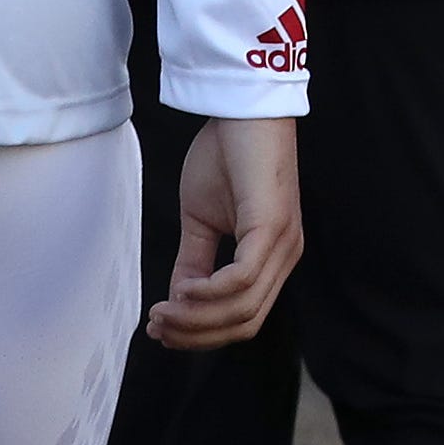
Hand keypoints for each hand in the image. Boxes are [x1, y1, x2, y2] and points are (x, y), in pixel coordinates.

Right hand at [147, 116, 303, 349]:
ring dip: (196, 319)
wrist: (241, 110)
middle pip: (244, 323)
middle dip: (196, 334)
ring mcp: (283, 243)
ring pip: (243, 309)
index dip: (201, 334)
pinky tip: (182, 288)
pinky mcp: (272, 227)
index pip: (243, 318)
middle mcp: (286, 256)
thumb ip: (193, 261)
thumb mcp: (201, 220)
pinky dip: (208, 293)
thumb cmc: (226, 156)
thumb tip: (176, 300)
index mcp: (272, 256)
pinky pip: (242, 279)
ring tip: (163, 311)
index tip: (160, 330)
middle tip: (157, 327)